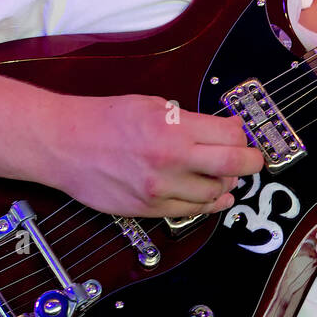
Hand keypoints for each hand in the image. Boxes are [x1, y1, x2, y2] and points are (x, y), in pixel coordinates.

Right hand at [48, 92, 264, 218]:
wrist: (63, 144)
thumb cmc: (103, 119)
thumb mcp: (151, 105)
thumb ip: (187, 120)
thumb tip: (223, 130)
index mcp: (172, 128)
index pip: (230, 135)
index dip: (243, 134)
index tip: (243, 134)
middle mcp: (169, 160)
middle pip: (232, 166)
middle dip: (251, 162)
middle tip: (254, 159)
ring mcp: (159, 189)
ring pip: (213, 194)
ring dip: (226, 184)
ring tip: (225, 175)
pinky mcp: (148, 209)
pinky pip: (190, 212)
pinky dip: (207, 203)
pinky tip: (213, 196)